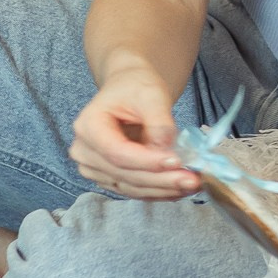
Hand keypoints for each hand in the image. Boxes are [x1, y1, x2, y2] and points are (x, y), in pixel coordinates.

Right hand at [69, 64, 198, 199]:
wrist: (129, 90)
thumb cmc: (136, 86)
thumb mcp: (151, 94)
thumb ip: (159, 122)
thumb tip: (167, 151)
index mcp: (88, 126)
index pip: (117, 153)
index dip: (147, 161)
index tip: (177, 161)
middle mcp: (85, 151)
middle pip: (125, 174)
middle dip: (161, 180)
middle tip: (193, 180)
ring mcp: (95, 168)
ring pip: (131, 187)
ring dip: (163, 189)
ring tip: (192, 184)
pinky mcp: (110, 178)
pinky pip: (135, 190)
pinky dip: (160, 191)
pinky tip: (181, 188)